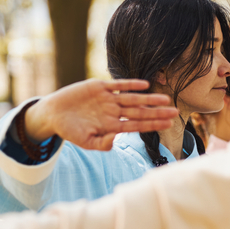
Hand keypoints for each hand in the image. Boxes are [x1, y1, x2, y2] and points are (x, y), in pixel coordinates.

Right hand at [24, 79, 178, 150]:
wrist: (53, 114)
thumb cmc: (70, 131)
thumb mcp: (85, 142)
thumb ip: (101, 144)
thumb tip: (116, 141)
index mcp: (112, 126)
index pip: (137, 125)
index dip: (153, 124)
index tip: (168, 125)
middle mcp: (113, 112)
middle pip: (140, 112)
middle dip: (157, 112)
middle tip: (175, 111)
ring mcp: (107, 99)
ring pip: (132, 98)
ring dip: (148, 99)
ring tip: (165, 99)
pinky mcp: (98, 87)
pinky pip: (117, 85)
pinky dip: (130, 84)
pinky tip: (144, 85)